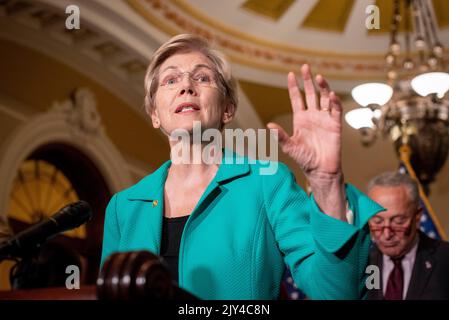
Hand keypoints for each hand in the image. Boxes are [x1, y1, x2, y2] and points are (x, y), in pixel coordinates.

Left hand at [267, 64, 341, 178]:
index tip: (290, 74)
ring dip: (322, 87)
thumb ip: (280, 136)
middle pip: (310, 93)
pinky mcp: (335, 125)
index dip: (294, 86)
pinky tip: (331, 95)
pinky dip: (334, 102)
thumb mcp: (289, 146)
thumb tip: (268, 126)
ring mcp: (324, 119)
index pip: (297, 98)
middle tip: (305, 66)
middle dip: (307, 80)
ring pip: (324, 98)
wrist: (320, 170)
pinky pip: (336, 110)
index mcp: (300, 119)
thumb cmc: (304, 159)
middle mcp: (313, 116)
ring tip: (319, 77)